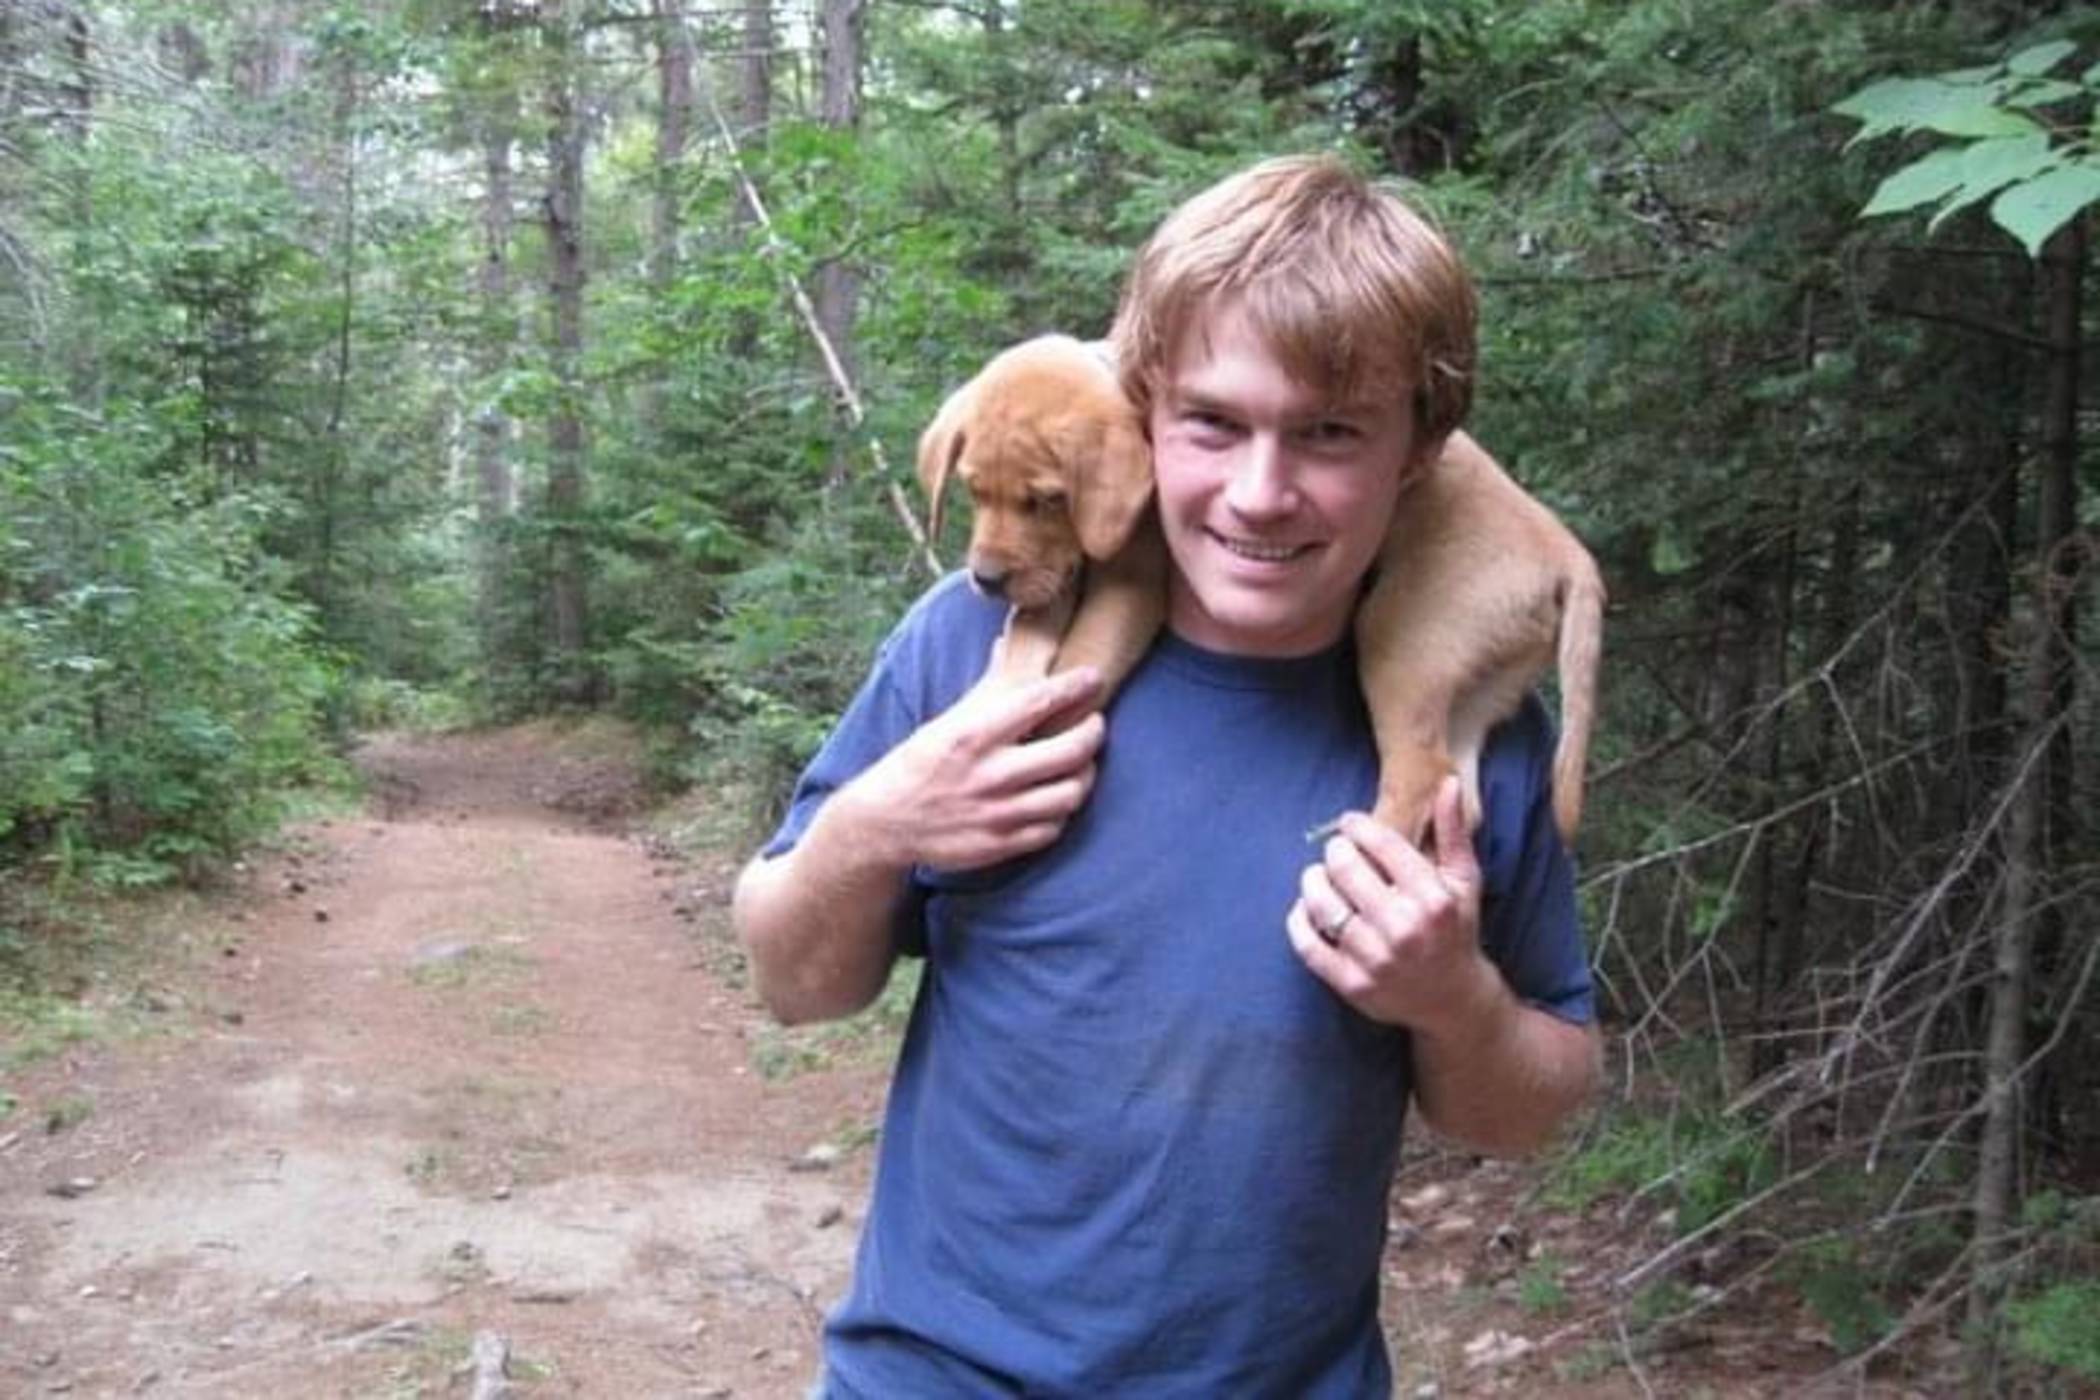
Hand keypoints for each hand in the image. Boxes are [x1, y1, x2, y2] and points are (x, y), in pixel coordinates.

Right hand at [839, 664, 1105, 871]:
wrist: (885, 822)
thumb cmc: (920, 763)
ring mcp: (998, 814)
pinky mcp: (1001, 845)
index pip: (1040, 701)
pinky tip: (1056, 796)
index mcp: (974, 735)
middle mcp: (990, 774)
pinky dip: (1062, 810)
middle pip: (1071, 751)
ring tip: (1081, 762)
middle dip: (1093, 732)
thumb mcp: (947, 721)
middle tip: (1094, 723)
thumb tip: (1006, 643)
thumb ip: (987, 687)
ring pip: (1071, 793)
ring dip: (1085, 774)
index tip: (1093, 678)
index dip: (1075, 687)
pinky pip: (1054, 828)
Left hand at [1287, 776, 1499, 1035]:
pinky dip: (1299, 921)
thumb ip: (1453, 832)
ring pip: (1322, 903)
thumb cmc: (1456, 930)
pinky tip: (1307, 909)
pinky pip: (1308, 944)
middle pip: (1345, 868)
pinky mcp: (1352, 984)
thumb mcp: (1464, 881)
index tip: (1350, 824)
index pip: (1382, 844)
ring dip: (1312, 881)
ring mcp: (1376, 959)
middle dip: (1336, 851)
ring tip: (1319, 876)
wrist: (1453, 1000)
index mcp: (1433, 898)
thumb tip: (1446, 783)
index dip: (1358, 826)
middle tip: (1337, 852)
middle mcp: (1404, 928)